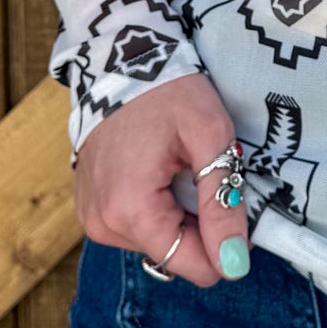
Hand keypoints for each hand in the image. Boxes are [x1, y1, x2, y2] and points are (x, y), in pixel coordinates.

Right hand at [71, 71, 248, 286]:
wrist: (120, 62)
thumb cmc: (167, 92)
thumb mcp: (210, 137)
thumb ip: (222, 203)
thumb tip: (235, 264)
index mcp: (129, 211)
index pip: (193, 266)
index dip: (225, 242)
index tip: (234, 199)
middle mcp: (103, 224)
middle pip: (177, 253)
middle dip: (200, 220)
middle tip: (201, 169)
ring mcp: (93, 217)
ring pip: (160, 241)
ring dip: (180, 211)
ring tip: (178, 164)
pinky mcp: (92, 208)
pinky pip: (139, 225)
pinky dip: (159, 204)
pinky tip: (160, 168)